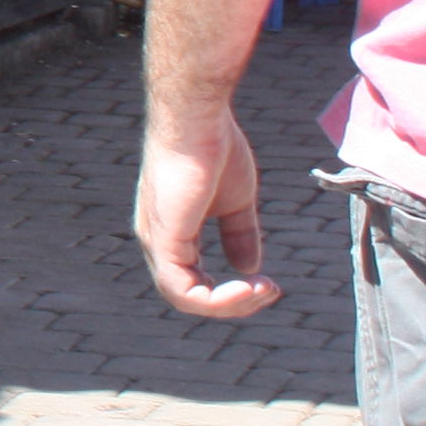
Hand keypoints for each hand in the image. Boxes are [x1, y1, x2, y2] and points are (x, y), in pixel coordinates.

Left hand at [134, 104, 279, 318]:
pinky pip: (180, 290)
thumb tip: (249, 269)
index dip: (230, 293)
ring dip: (230, 304)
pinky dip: (216, 300)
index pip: (192, 281)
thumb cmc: (214, 150)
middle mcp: (156, 241)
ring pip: (184, 298)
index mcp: (171, 233)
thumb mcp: (235, 203)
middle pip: (188, 295)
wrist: (199, 120)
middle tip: (270, 290)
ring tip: (264, 290)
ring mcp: (155, 240)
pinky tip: (248, 287)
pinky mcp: (161, 238)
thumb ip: (239, 235)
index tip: (269, 284)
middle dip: (235, 302)